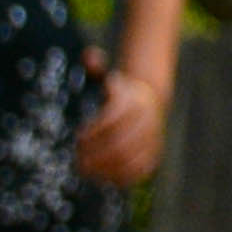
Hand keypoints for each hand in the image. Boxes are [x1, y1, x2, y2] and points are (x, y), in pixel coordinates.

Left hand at [77, 69, 165, 184]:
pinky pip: (139, 170)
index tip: (77, 138)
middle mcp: (146, 120)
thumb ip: (97, 67)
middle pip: (119, 142)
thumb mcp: (109, 78)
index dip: (93, 133)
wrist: (150, 102)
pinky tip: (103, 177)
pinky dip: (121, 176)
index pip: (112, 120)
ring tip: (86, 171)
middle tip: (76, 161)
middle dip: (95, 155)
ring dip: (104, 168)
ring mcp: (152, 138)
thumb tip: (89, 55)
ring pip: (128, 158)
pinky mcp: (154, 153)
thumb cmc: (120, 93)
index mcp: (134, 101)